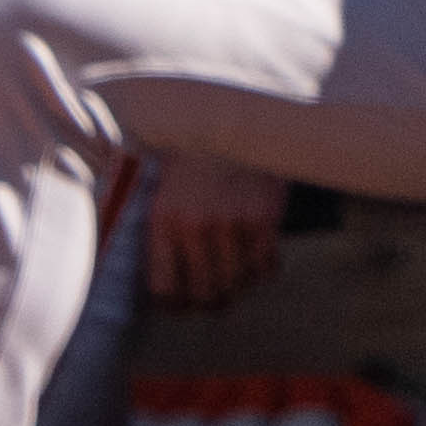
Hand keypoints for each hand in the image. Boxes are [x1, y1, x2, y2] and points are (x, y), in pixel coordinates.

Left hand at [139, 143, 285, 307]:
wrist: (231, 118)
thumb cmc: (191, 158)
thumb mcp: (162, 188)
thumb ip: (159, 232)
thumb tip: (159, 286)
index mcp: (164, 218)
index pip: (165, 289)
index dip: (174, 307)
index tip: (180, 305)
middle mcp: (197, 224)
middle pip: (205, 294)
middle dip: (208, 303)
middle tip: (211, 298)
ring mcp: (233, 222)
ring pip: (238, 285)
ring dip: (237, 286)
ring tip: (233, 275)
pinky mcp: (265, 218)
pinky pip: (266, 269)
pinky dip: (262, 271)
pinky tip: (254, 257)